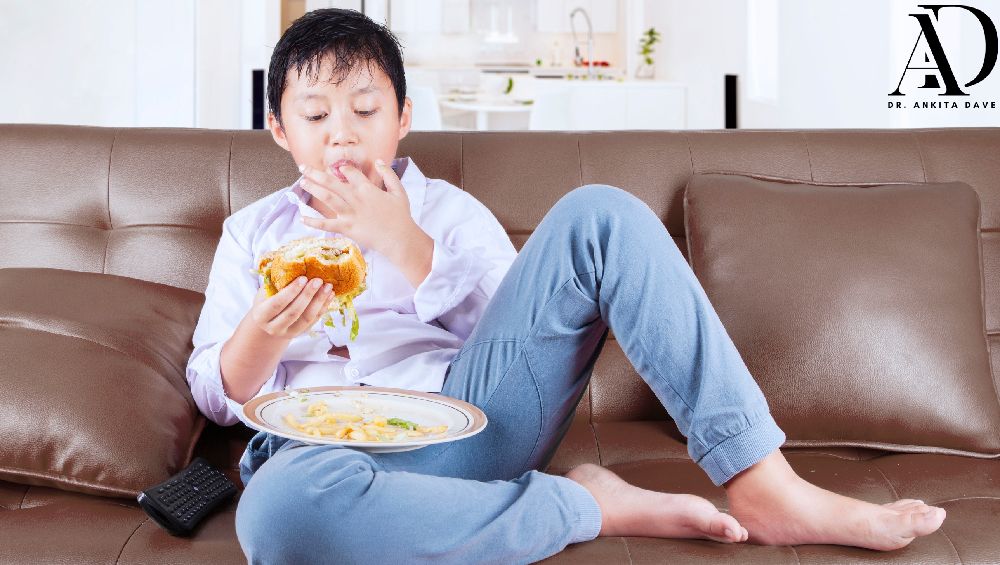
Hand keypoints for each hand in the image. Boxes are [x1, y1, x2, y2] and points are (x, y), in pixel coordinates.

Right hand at [247, 276, 334, 338]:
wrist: (267, 326)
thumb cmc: (265, 302)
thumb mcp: (264, 293)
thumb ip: (275, 282)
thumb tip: (291, 261)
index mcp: (261, 315)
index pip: (277, 304)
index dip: (291, 291)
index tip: (303, 278)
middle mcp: (274, 327)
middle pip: (294, 312)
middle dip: (307, 295)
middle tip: (318, 280)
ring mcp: (289, 333)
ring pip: (307, 318)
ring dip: (319, 301)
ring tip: (328, 286)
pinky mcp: (301, 333)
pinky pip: (315, 320)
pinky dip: (323, 307)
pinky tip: (330, 295)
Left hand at [299, 159, 417, 257]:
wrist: (400, 238)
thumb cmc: (401, 216)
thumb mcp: (399, 191)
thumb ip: (388, 175)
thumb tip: (379, 161)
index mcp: (367, 188)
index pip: (351, 173)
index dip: (343, 168)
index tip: (338, 168)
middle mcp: (356, 198)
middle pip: (332, 182)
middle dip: (316, 174)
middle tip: (303, 168)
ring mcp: (350, 213)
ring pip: (327, 198)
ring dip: (313, 189)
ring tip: (302, 182)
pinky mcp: (347, 228)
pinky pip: (327, 224)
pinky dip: (314, 222)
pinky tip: (303, 219)